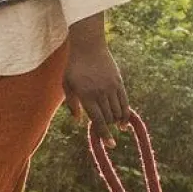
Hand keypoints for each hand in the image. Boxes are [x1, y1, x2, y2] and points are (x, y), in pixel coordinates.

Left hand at [63, 15, 130, 147]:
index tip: (111, 145)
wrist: (88, 46)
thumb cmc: (74, 67)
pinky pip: (125, 102)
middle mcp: (100, 93)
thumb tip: (79, 122)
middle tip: (105, 131)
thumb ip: (72, 105)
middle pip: (109, 117)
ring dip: (116, 121)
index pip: (98, 120)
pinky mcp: (119, 82)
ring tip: (115, 126)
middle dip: (108, 127)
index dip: (105, 134)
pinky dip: (125, 113)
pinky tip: (124, 121)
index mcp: (86, 96)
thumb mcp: (67, 85)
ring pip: (118, 111)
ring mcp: (111, 87)